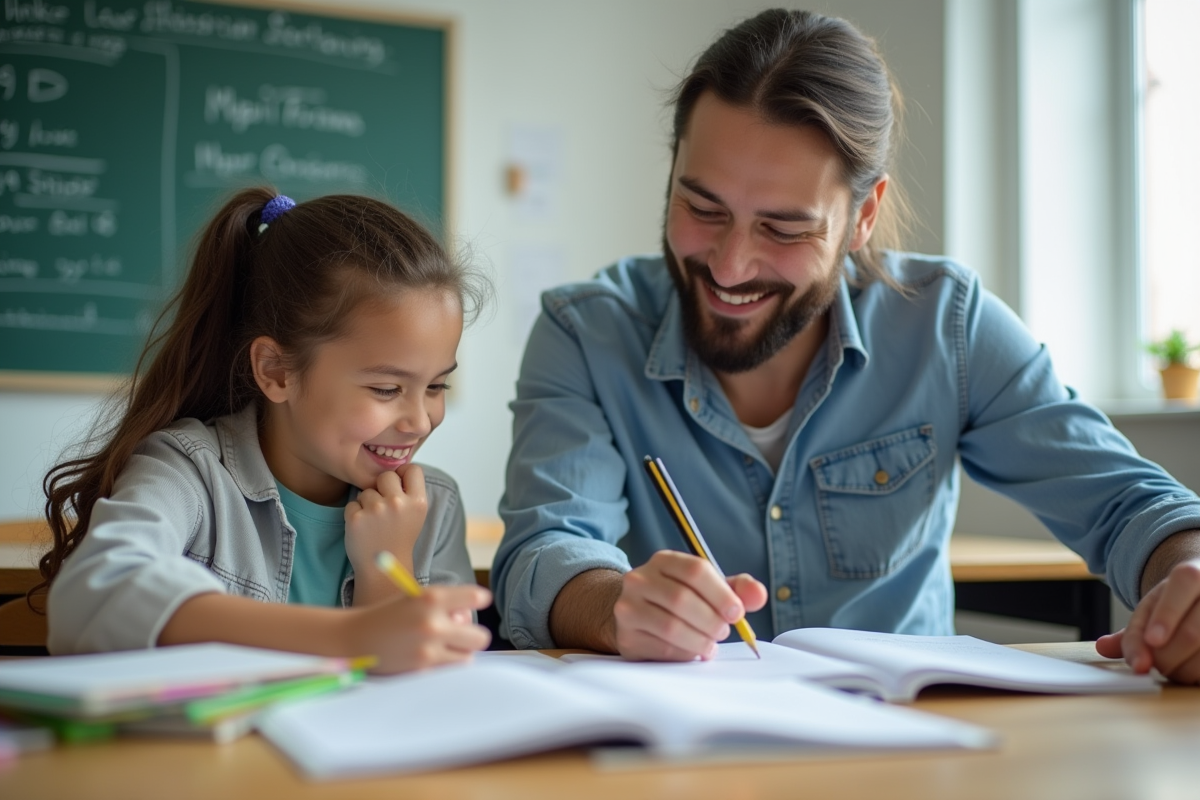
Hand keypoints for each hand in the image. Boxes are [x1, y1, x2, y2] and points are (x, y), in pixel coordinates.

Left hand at [344, 465, 426, 579]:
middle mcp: (399, 503)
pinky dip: (355, 515)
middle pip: (386, 476)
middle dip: (382, 488)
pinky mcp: (356, 518)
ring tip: (375, 523)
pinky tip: (364, 529)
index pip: (412, 468)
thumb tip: (397, 466)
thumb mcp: (416, 515)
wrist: (384, 570)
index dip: (403, 475)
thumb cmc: (399, 538)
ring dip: (367, 504)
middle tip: (384, 509)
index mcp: (418, 502)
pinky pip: (352, 504)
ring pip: (366, 491)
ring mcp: (376, 510)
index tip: (399, 487)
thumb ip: (410, 491)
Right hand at [344, 584, 491, 673]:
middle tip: (459, 634)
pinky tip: (432, 657)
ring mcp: (427, 650)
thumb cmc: (389, 616)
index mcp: (430, 598)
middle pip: (480, 637)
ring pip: (468, 657)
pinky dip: (446, 665)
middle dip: (472, 636)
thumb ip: (446, 607)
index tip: (478, 602)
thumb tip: (467, 620)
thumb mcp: (415, 599)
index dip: (479, 600)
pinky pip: (450, 671)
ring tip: (442, 647)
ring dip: (460, 653)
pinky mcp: (421, 671)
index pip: (474, 597)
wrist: (355, 639)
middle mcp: (431, 623)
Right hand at [611, 550, 766, 660]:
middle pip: (681, 599)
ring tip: (710, 645)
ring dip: (700, 640)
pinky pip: (661, 648)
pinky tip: (692, 651)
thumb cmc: (680, 599)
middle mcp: (639, 579)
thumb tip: (759, 595)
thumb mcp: (707, 588)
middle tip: (723, 632)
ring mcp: (628, 607)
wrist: (637, 615)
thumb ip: (736, 590)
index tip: (737, 614)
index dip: (721, 594)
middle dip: (711, 621)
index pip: (694, 570)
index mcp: (663, 561)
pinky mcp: (626, 636)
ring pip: (671, 626)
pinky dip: (684, 653)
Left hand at [1096, 559, 1199, 683]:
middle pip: (1191, 633)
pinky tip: (1191, 673)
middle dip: (1165, 658)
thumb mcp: (1154, 607)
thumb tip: (1104, 647)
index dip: (1168, 614)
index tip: (1153, 641)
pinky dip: (1198, 675)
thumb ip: (1133, 630)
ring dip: (1184, 671)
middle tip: (1153, 667)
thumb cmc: (1178, 606)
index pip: (1184, 583)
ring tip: (1173, 670)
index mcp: (1193, 574)